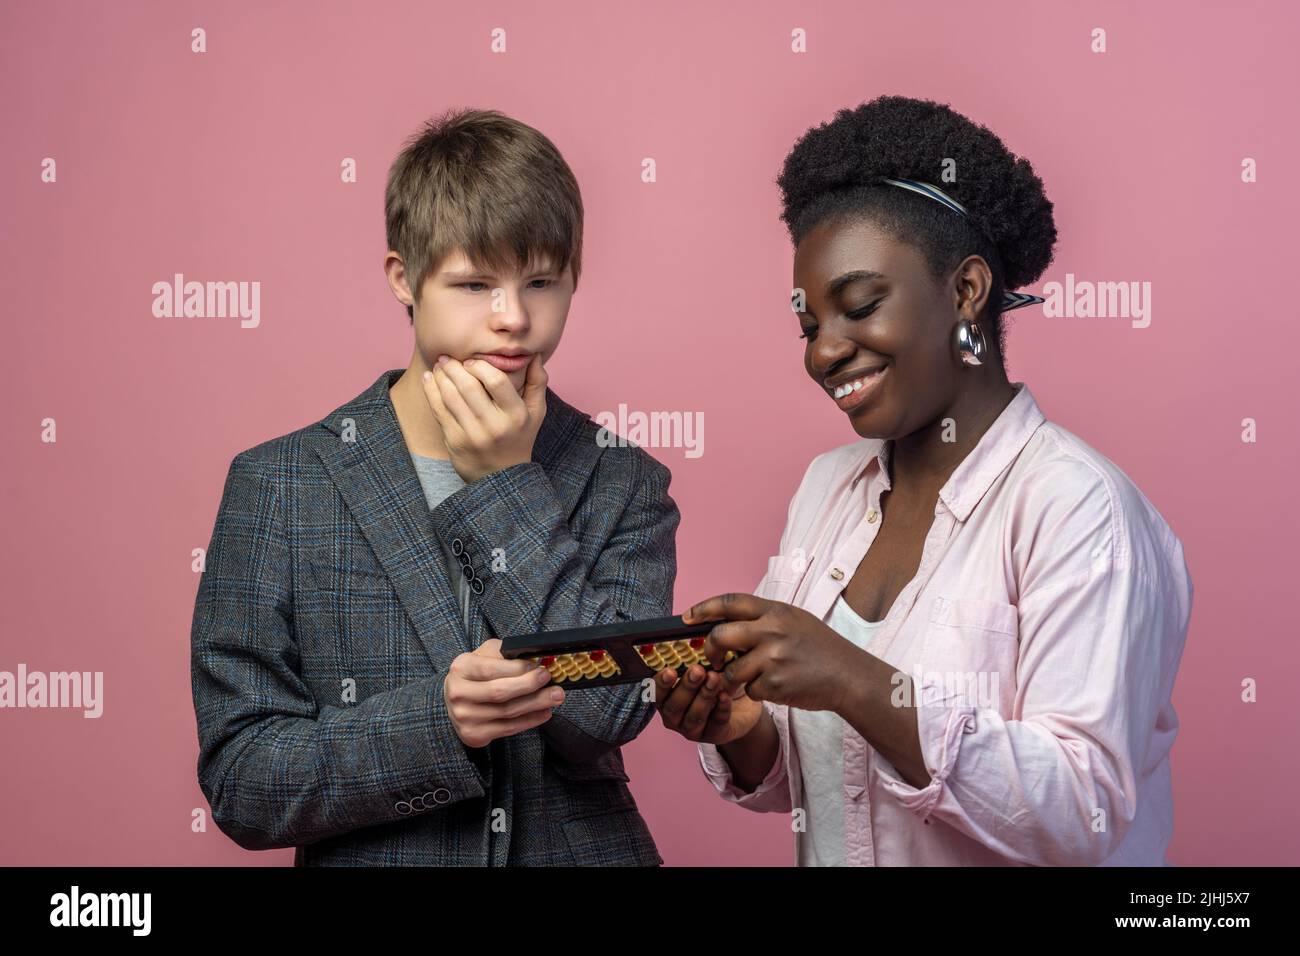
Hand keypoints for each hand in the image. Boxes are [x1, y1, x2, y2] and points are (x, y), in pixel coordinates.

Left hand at [422, 353, 547, 482]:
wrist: (500, 477)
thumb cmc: (519, 438)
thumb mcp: (535, 413)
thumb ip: (537, 382)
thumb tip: (534, 355)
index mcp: (517, 415)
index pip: (496, 381)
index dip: (480, 366)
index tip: (471, 362)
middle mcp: (495, 425)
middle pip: (469, 386)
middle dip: (453, 367)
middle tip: (446, 358)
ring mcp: (473, 435)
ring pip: (450, 396)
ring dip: (440, 376)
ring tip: (438, 366)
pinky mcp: (455, 441)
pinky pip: (439, 410)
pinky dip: (431, 390)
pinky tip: (429, 379)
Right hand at [443, 638, 564, 747]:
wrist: (454, 702)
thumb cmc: (476, 674)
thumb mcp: (484, 655)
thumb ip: (505, 654)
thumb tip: (536, 659)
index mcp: (461, 669)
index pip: (491, 669)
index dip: (518, 669)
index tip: (540, 668)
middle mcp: (458, 693)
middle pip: (500, 692)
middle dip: (530, 686)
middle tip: (551, 680)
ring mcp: (464, 717)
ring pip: (508, 712)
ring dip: (536, 704)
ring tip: (555, 697)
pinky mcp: (474, 734)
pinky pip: (508, 728)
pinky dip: (530, 720)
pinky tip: (544, 712)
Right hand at [653, 662, 763, 744]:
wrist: (742, 703)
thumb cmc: (718, 681)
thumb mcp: (707, 666)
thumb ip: (698, 658)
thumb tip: (694, 635)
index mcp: (666, 698)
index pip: (656, 693)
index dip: (661, 684)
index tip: (669, 671)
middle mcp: (675, 716)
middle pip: (674, 706)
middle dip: (686, 687)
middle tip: (697, 670)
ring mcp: (692, 729)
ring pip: (694, 716)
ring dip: (704, 696)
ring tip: (714, 678)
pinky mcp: (713, 735)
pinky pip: (715, 723)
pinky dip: (721, 709)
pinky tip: (725, 696)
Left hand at [682, 593, 861, 712]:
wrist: (848, 676)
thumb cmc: (819, 647)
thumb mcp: (794, 620)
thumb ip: (762, 619)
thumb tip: (724, 624)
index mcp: (775, 611)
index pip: (730, 602)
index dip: (704, 609)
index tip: (687, 617)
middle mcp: (771, 631)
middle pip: (720, 637)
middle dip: (709, 650)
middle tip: (712, 657)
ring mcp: (772, 659)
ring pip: (731, 671)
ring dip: (736, 678)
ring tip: (758, 675)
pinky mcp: (775, 685)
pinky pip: (750, 691)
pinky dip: (759, 692)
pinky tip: (778, 686)